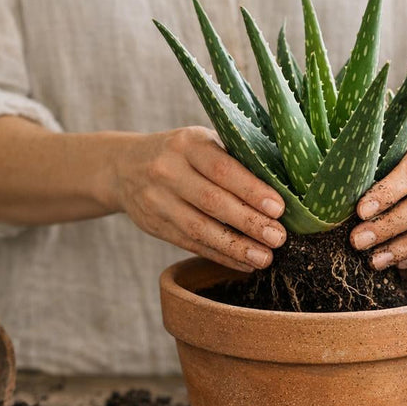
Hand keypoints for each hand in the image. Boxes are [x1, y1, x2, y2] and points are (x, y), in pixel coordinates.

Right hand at [112, 126, 286, 271]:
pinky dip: (220, 256)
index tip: (279, 208)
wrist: (123, 167)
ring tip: (265, 258)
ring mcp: (157, 201)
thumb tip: (284, 184)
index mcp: (186, 143)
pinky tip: (244, 263)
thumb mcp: (200, 142)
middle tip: (279, 238)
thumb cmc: (180, 153)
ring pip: (200, 229)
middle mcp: (167, 171)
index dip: (251, 189)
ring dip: (236, 247)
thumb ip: (232, 157)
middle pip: (212, 201)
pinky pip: (191, 245)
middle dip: (249, 222)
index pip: (222, 168)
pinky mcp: (155, 226)